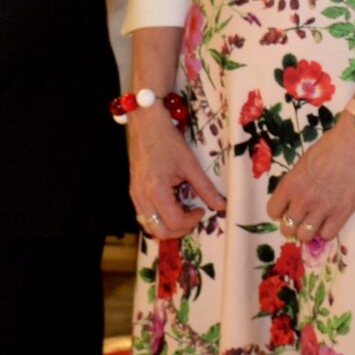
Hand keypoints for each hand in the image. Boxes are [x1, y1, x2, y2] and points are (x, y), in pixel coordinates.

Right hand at [127, 109, 220, 240]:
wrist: (146, 124)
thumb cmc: (168, 140)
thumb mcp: (190, 164)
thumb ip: (206, 188)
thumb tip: (222, 205)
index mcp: (156, 190)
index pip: (174, 222)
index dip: (191, 221)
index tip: (201, 209)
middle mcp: (141, 197)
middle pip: (159, 231)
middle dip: (179, 230)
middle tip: (193, 217)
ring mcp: (135, 196)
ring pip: (149, 226)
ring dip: (168, 226)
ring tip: (183, 212)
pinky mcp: (133, 192)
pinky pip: (144, 216)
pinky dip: (159, 218)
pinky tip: (172, 206)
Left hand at [266, 115, 354, 243]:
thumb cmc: (330, 146)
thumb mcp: (303, 163)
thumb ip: (297, 182)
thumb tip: (296, 195)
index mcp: (290, 185)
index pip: (273, 211)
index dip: (280, 211)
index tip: (287, 208)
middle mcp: (302, 200)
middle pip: (287, 228)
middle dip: (292, 225)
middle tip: (301, 218)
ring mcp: (322, 209)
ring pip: (306, 236)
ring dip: (308, 231)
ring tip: (315, 222)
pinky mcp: (341, 213)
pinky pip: (328, 235)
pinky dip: (327, 231)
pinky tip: (330, 221)